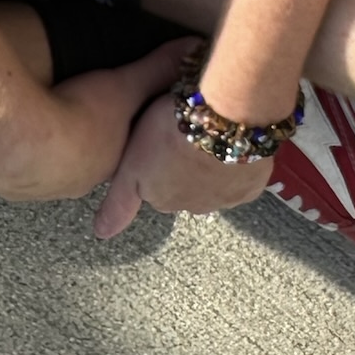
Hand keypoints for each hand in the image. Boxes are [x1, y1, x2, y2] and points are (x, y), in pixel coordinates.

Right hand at [0, 37, 188, 202]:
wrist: (23, 139)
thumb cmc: (80, 116)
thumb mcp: (125, 84)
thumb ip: (157, 68)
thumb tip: (194, 48)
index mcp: (109, 165)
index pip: (119, 156)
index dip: (117, 138)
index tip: (110, 121)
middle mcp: (77, 184)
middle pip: (84, 164)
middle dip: (80, 145)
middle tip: (73, 118)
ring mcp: (41, 187)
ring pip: (48, 169)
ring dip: (46, 150)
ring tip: (40, 122)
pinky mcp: (8, 183)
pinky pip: (16, 167)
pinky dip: (16, 151)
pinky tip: (12, 130)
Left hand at [93, 91, 271, 237]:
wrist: (219, 120)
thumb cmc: (168, 134)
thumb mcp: (131, 165)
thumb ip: (119, 202)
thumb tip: (101, 235)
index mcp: (164, 200)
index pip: (158, 190)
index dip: (159, 166)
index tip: (162, 145)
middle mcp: (196, 207)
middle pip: (189, 190)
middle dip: (187, 170)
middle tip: (187, 137)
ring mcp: (227, 198)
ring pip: (217, 184)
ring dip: (213, 167)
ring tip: (211, 135)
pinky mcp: (253, 183)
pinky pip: (245, 176)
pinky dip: (240, 163)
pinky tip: (236, 142)